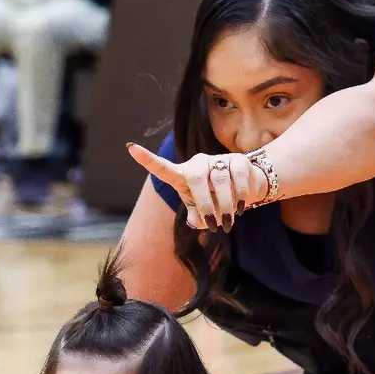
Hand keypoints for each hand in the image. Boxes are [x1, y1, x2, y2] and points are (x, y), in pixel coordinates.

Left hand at [126, 143, 268, 231]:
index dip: (147, 159)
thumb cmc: (214, 201)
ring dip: (225, 206)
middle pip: (196, 179)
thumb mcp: (201, 213)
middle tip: (215, 225)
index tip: (130, 147)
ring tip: (228, 223)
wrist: (243, 190)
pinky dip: (241, 197)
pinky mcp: (238, 160)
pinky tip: (241, 209)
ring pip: (220, 181)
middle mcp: (198, 163)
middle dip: (206, 205)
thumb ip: (196, 217)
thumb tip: (196, 221)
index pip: (163, 168)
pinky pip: (238, 178)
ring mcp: (218, 160)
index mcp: (183, 176)